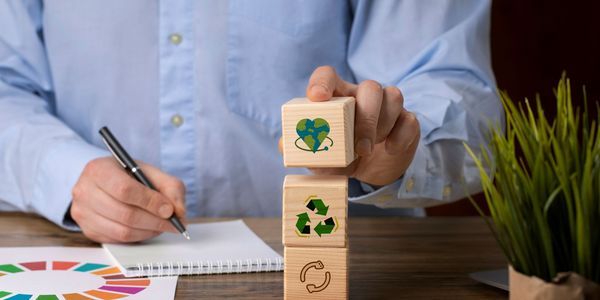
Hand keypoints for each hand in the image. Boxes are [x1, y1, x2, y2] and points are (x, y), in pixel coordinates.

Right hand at [71, 157, 185, 242]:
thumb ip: (171, 188)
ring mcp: (82, 213)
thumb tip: (179, 213)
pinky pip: (118, 240)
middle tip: (172, 223)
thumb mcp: (152, 173)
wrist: (105, 182)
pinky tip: (148, 228)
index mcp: (98, 169)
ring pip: (122, 231)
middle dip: (154, 221)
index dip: (150, 202)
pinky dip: (138, 237)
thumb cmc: (129, 176)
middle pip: (124, 213)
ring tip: (162, 225)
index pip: (125, 190)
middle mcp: (84, 191)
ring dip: (149, 231)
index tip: (169, 210)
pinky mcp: (88, 230)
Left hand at [303, 66, 419, 185]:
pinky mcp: (406, 121)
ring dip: (381, 125)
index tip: (317, 98)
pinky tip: (390, 150)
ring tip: (369, 149)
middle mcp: (363, 95)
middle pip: (369, 88)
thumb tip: (283, 145)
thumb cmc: (341, 155)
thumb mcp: (321, 156)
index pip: (328, 75)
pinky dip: (400, 136)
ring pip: (393, 97)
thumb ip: (303, 150)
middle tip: (359, 147)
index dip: (322, 82)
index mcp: (337, 96)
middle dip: (366, 117)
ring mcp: (388, 106)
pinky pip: (409, 119)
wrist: (371, 170)